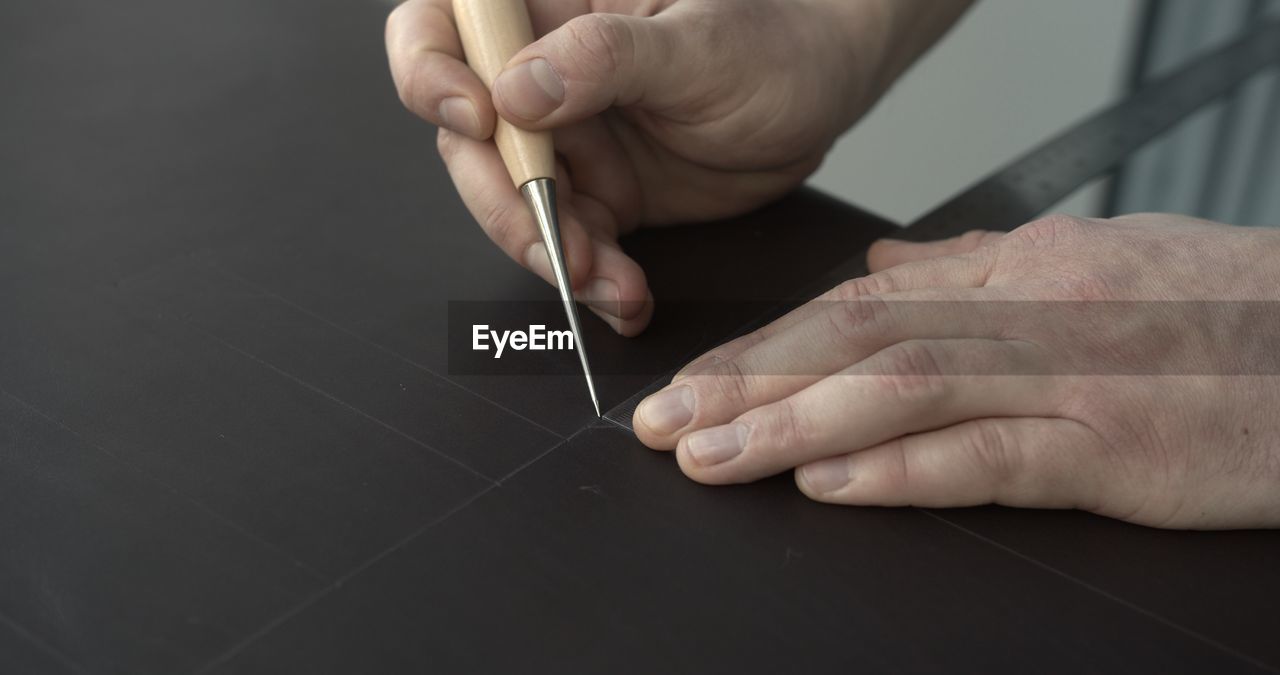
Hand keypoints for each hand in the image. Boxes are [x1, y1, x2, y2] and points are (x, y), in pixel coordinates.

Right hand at [386, 0, 970, 333]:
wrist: (826, 90)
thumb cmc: (773, 37)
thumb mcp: (700, 42)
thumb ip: (608, 57)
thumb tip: (516, 89)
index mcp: (550, 8)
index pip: (442, 26)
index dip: (431, 72)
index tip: (479, 118)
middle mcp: (541, 75)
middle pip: (467, 140)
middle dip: (504, 200)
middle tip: (556, 239)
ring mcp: (567, 141)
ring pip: (513, 205)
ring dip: (550, 253)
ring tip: (610, 280)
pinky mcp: (600, 195)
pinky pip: (570, 245)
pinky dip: (592, 281)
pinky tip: (627, 296)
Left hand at [633, 214, 1279, 528]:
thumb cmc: (1221, 309)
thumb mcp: (1095, 261)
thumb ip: (979, 264)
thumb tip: (882, 261)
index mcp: (1020, 268)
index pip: (863, 301)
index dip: (768, 341)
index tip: (700, 375)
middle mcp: (1029, 310)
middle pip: (857, 340)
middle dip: (747, 380)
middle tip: (663, 419)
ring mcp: (1068, 376)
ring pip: (901, 388)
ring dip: (790, 423)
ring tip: (709, 453)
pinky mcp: (1112, 445)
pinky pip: (986, 455)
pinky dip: (898, 468)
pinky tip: (826, 482)